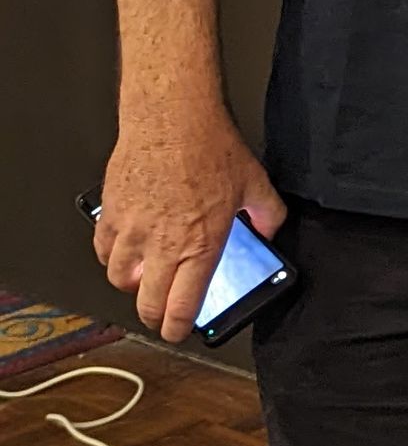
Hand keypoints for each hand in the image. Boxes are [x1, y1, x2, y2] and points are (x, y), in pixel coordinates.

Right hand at [96, 107, 286, 345]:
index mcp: (199, 247)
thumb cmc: (208, 146)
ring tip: (144, 276)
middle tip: (162, 310)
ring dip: (131, 284)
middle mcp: (161, 245)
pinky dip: (111, 255)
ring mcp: (131, 230)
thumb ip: (267, 215)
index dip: (178, 327)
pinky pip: (102, 249)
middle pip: (146, 304)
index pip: (180, 308)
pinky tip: (125, 247)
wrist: (171, 116)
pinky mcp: (110, 212)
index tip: (179, 329)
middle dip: (155, 315)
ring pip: (119, 278)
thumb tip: (268, 230)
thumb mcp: (256, 184)